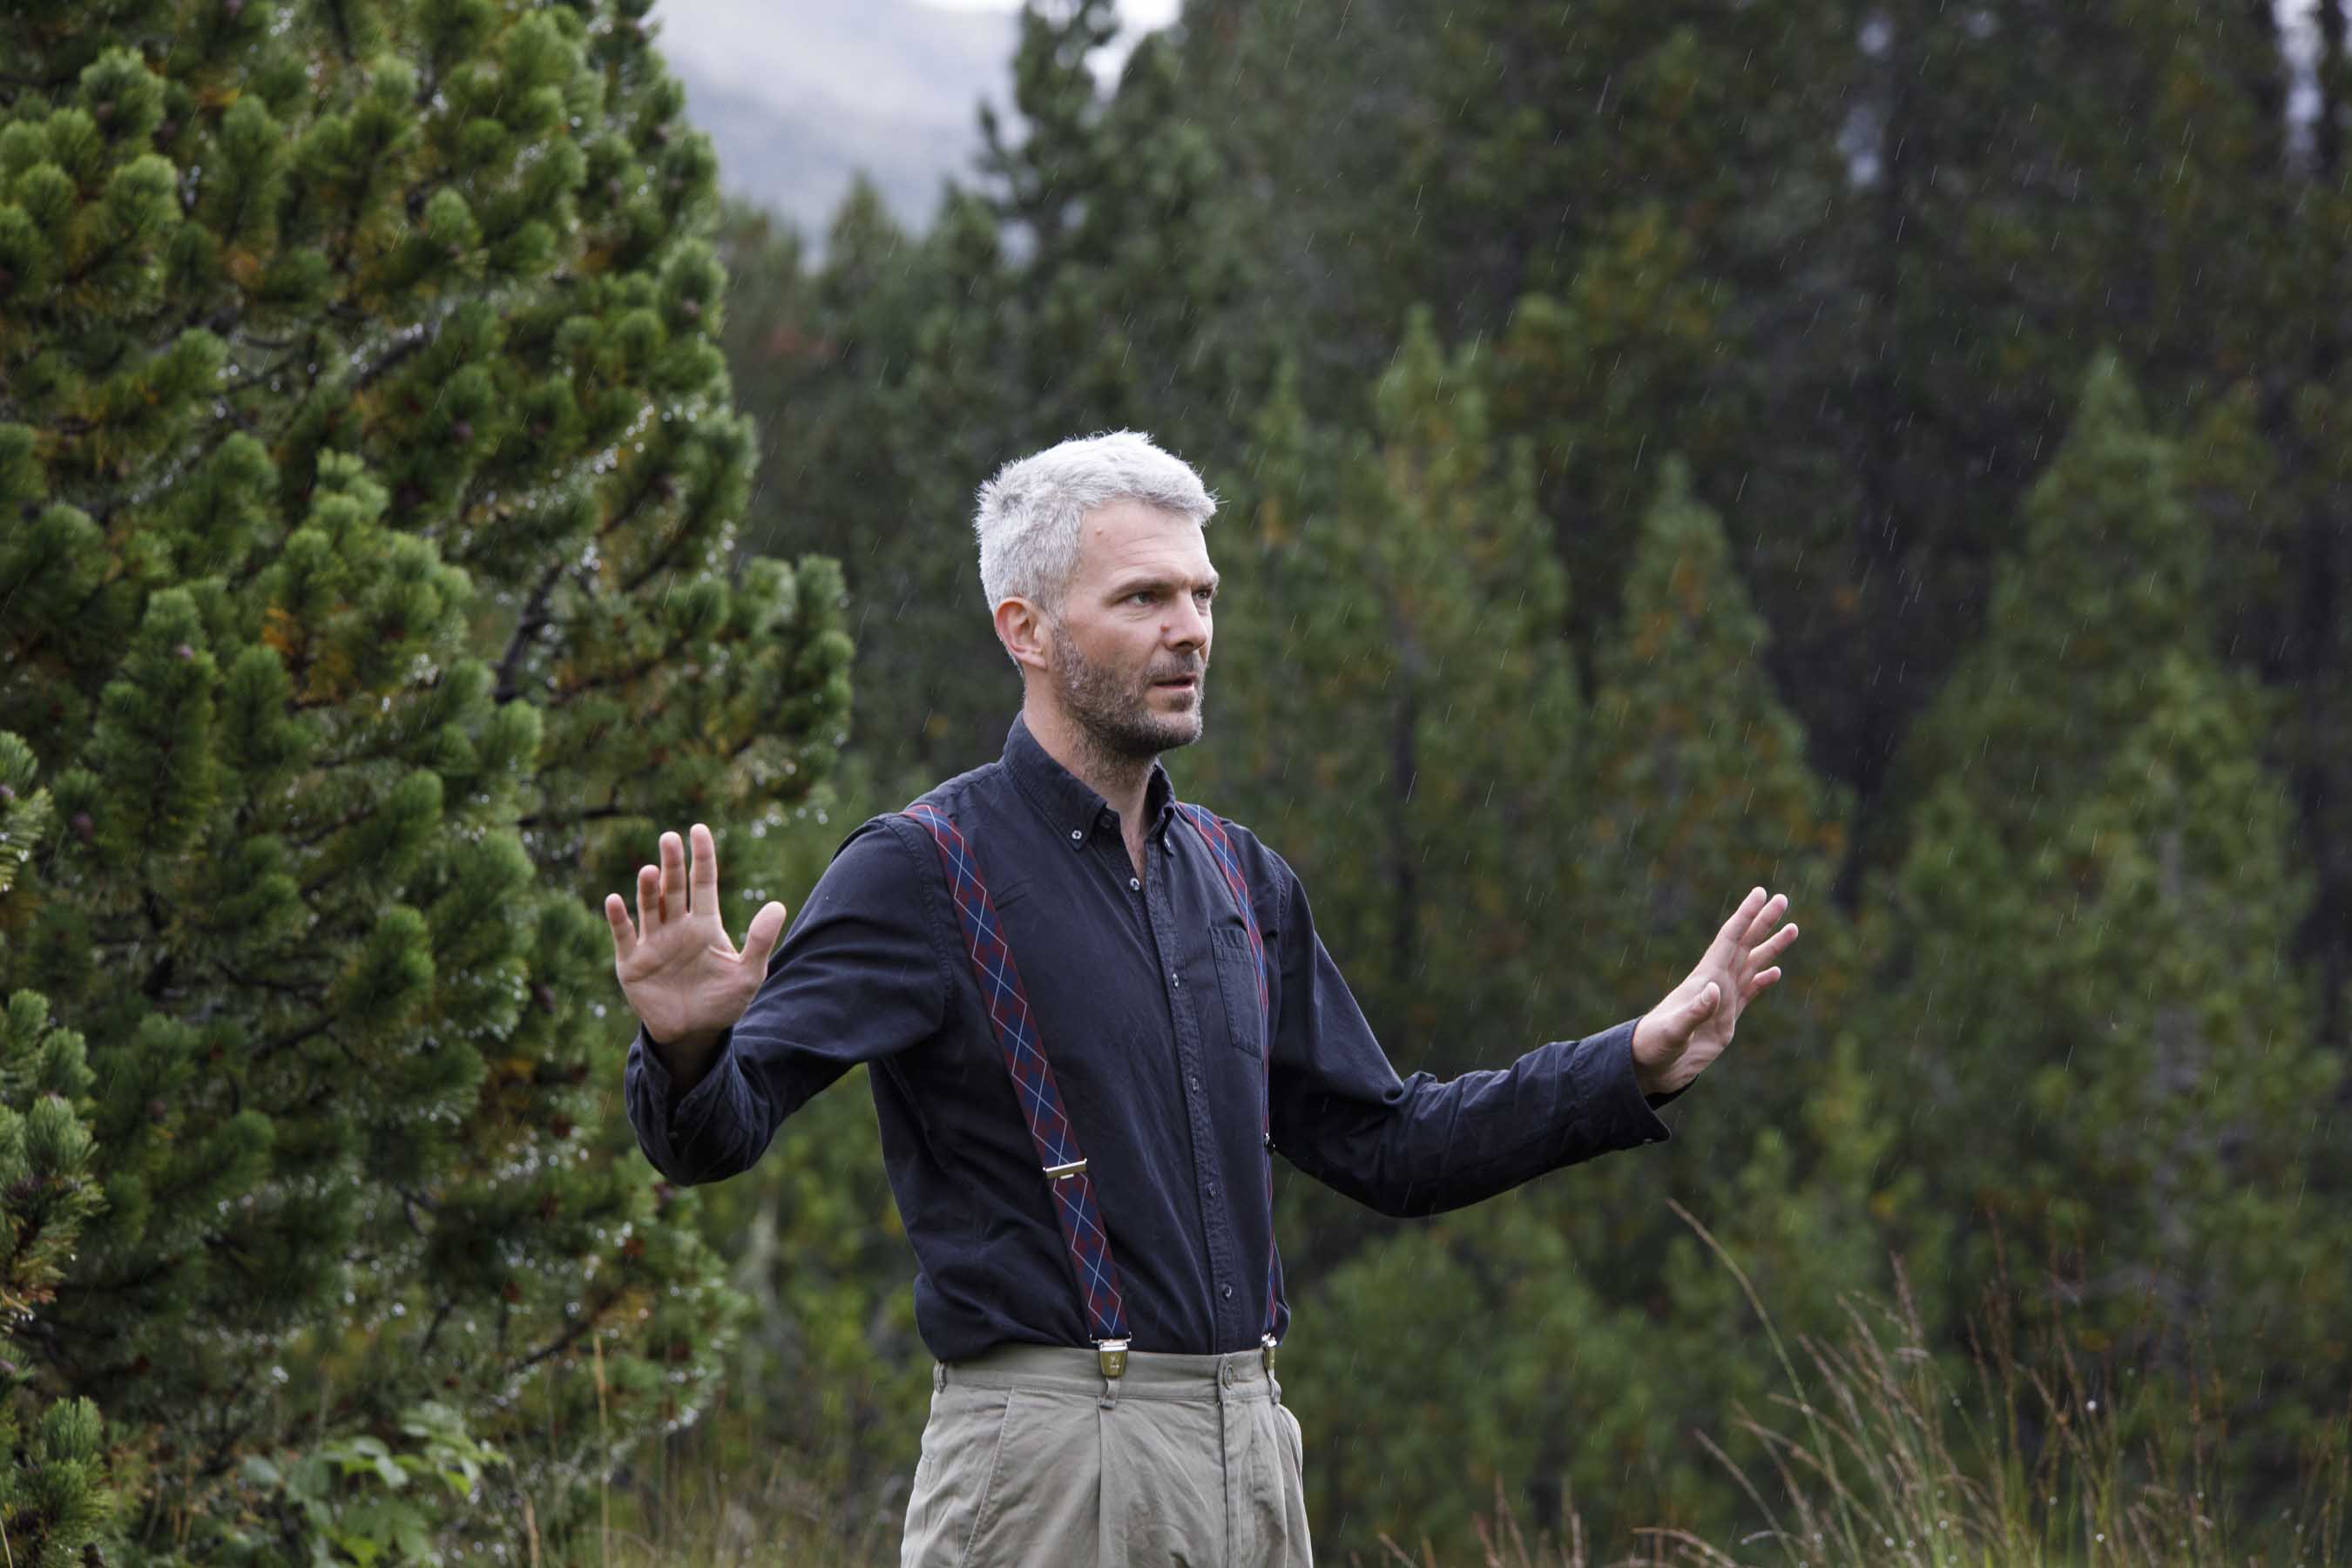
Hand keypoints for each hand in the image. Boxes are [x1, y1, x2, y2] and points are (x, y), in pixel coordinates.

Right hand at [604, 823, 788, 1051]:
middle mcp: (677, 926)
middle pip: (673, 888)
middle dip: (671, 864)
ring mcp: (653, 942)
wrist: (693, 1034)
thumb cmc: (722, 1002)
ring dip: (648, 888)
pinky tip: (615, 900)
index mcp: (705, 924)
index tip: (699, 830)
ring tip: (651, 870)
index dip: (701, 857)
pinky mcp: (631, 962)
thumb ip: (760, 941)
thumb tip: (777, 905)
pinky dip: (618, 918)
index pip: (702, 883)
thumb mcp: (748, 974)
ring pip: (649, 907)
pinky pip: (624, 935)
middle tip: (669, 838)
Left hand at [1631, 886, 1797, 1095]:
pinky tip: (1775, 972)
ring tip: (1792, 929)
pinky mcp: (1725, 1020)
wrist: (1650, 1066)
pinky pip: (1748, 994)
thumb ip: (1695, 1011)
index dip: (1745, 916)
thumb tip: (1715, 990)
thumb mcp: (1674, 1030)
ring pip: (1751, 966)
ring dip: (1771, 948)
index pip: (1729, 940)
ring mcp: (1721, 1000)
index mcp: (1703, 979)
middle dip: (1763, 922)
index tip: (1760, 894)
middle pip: (1744, 945)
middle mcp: (1714, 983)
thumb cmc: (1655, 1045)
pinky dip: (1762, 981)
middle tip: (1783, 899)